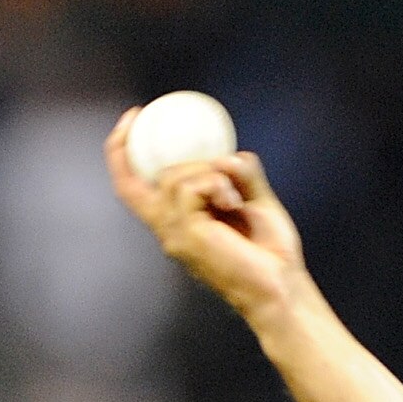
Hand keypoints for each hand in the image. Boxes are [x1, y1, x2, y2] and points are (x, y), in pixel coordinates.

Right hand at [105, 112, 306, 336]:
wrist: (282, 285)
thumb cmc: (271, 252)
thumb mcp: (255, 198)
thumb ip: (240, 173)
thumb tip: (227, 156)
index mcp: (176, 222)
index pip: (129, 185)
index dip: (121, 149)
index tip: (135, 116)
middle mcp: (168, 230)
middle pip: (159, 175)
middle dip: (197, 163)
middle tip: (227, 171)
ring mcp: (174, 234)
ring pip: (175, 177)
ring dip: (211, 175)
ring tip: (235, 198)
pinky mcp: (186, 235)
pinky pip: (191, 187)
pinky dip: (216, 184)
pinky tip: (234, 203)